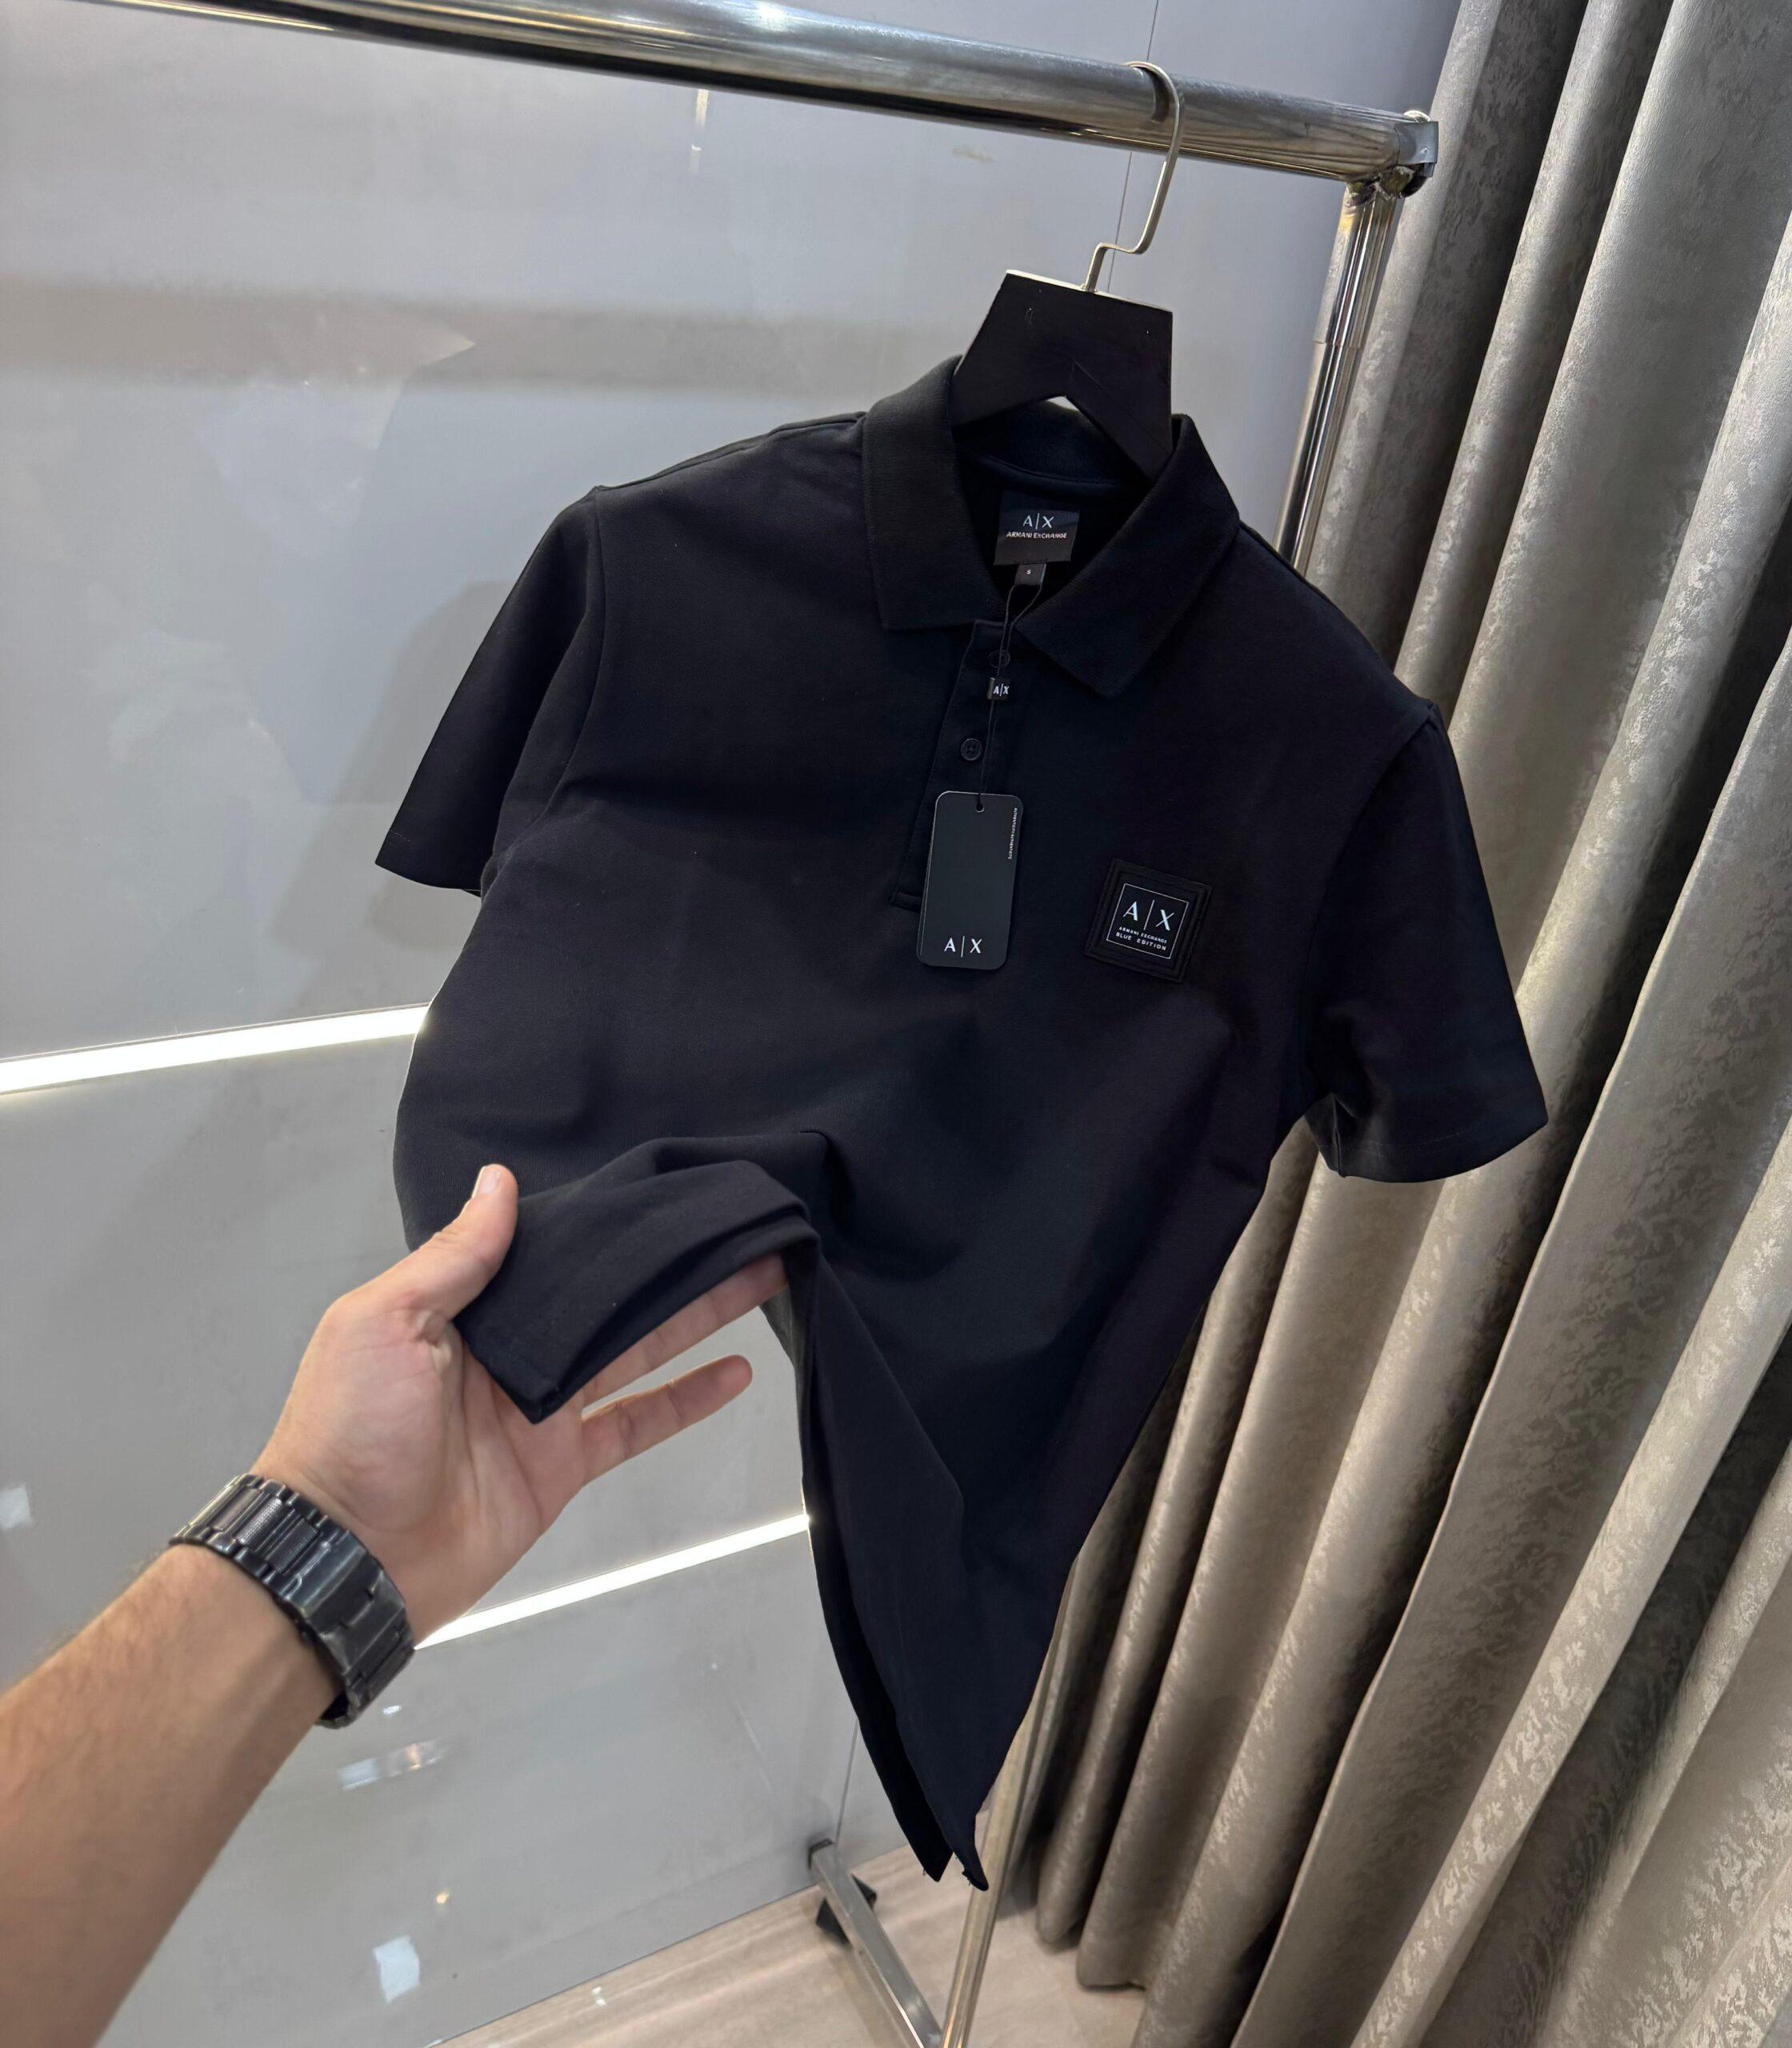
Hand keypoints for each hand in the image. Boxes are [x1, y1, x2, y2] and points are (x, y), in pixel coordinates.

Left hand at [256, 1165, 783, 1639]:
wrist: (346, 1558)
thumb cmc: (352, 1426)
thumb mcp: (383, 1323)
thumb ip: (454, 1258)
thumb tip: (499, 1180)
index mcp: (460, 1310)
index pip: (546, 1251)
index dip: (601, 1222)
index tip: (662, 1188)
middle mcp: (507, 1351)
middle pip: (603, 1295)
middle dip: (665, 1260)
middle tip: (735, 1221)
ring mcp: (540, 1411)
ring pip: (634, 1348)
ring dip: (696, 1314)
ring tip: (762, 1275)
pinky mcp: (563, 1466)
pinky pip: (635, 1423)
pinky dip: (687, 1399)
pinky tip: (736, 1373)